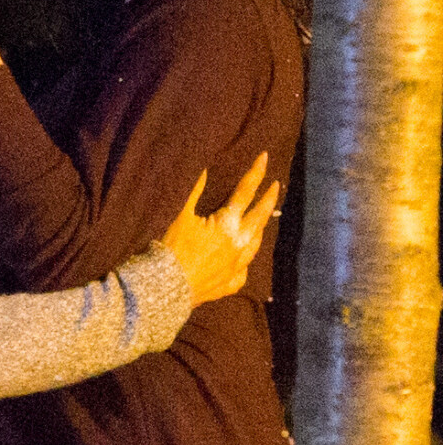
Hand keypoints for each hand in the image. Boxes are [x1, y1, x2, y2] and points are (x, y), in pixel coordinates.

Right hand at [160, 152, 279, 306]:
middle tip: (276, 185)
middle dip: (268, 199)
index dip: (255, 174)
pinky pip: (243, 270)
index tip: (265, 158)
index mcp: (227, 224)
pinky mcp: (230, 284)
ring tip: (263, 220)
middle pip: (259, 218)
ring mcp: (237, 266)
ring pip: (256, 244)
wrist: (167, 287)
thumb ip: (194, 190)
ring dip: (260, 229)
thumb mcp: (180, 215)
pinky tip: (242, 259)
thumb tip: (204, 168)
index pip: (245, 193)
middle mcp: (238, 244)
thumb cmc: (171, 248)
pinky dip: (244, 260)